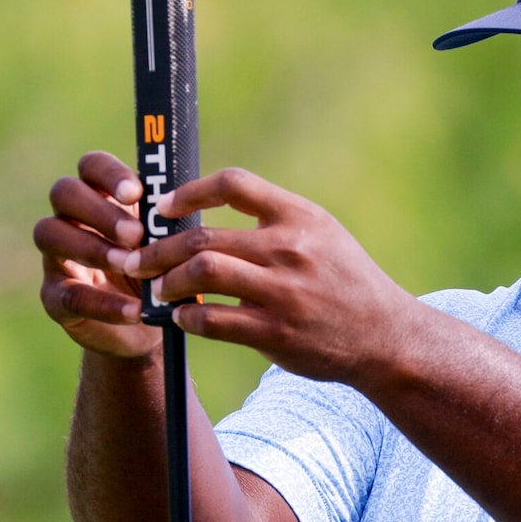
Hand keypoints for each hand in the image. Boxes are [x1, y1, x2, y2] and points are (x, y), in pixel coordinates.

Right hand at [33, 152, 156, 360]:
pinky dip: (104, 304)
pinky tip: (135, 309)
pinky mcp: (54, 297)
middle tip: (136, 235)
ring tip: (131, 267)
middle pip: (64, 191)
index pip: (91, 165)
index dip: (109, 173)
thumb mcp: (168, 242)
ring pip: (49, 233)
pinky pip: (69, 295)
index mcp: (100, 195)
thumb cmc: (161, 269)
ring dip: (92, 248)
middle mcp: (70, 218)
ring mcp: (56, 255)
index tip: (136, 194)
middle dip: (100, 211)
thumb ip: (167, 222)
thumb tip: (182, 203)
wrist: (152, 323)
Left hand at [115, 168, 427, 386]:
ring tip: (156, 291)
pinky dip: (187, 319)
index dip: (188, 192)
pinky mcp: (275, 332)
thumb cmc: (346, 282)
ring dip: (167, 283)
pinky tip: (180, 319)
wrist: (385, 336)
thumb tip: (210, 210)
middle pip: (203, 236)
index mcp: (299, 216)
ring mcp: (282, 292)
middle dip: (157, 249)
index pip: (232, 185)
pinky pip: (213, 321)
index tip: (162, 209)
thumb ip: (274, 218)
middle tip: (136, 260)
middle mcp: (290, 248)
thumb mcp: (322, 234)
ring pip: (202, 275)